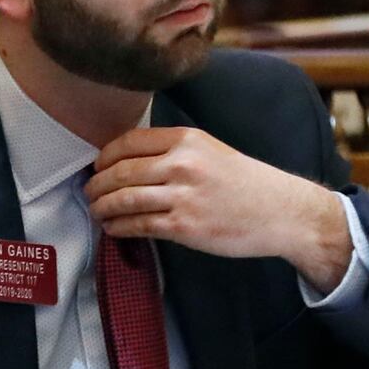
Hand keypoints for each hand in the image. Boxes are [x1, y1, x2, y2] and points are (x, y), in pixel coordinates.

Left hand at [85, 127, 351, 289]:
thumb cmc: (245, 183)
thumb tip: (128, 161)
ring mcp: (183, 196)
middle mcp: (182, 164)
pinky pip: (139, 225)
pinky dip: (119, 227)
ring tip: (96, 212)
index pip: (129, 142)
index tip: (96, 166)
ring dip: (102, 207)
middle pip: (121, 171)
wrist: (280, 212)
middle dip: (97, 184)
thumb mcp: (210, 150)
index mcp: (187, 139)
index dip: (105, 156)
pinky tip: (113, 228)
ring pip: (124, 199)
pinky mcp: (185, 226)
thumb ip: (174, 151)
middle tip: (89, 192)